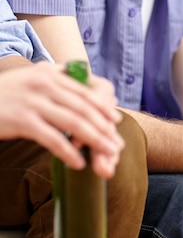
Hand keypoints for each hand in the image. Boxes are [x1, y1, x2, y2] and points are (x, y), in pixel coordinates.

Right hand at [0, 62, 123, 177]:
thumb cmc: (3, 94)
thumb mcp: (29, 78)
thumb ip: (54, 77)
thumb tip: (82, 79)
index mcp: (48, 74)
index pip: (83, 91)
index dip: (102, 107)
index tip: (116, 120)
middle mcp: (43, 85)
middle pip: (83, 108)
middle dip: (103, 127)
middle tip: (115, 143)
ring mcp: (32, 102)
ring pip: (73, 122)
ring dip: (94, 140)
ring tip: (106, 153)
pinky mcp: (21, 120)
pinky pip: (52, 139)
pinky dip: (68, 152)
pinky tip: (78, 163)